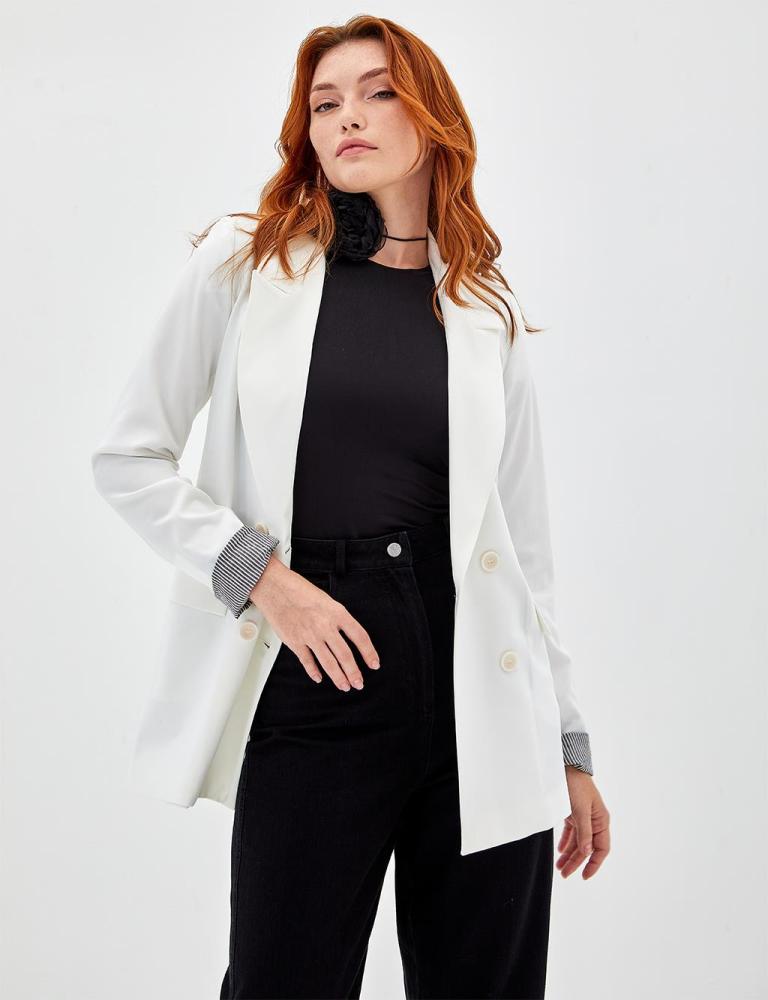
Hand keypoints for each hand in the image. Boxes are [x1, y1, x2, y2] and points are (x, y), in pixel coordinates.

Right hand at [247, 557, 380, 691]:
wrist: (275, 588)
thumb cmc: (300, 591)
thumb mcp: (327, 600)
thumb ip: (338, 618)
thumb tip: (348, 636)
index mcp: (337, 613)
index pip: (360, 637)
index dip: (369, 653)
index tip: (374, 663)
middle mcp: (325, 626)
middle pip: (345, 655)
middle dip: (354, 672)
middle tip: (359, 682)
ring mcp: (309, 635)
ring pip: (328, 662)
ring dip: (338, 677)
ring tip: (344, 685)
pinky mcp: (294, 642)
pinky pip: (307, 661)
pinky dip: (314, 672)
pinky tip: (319, 678)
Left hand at [556, 767, 610, 879]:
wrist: (566, 766)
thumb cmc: (576, 786)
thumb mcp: (580, 810)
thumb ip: (584, 832)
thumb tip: (587, 852)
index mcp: (601, 821)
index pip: (601, 849)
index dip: (594, 864)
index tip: (584, 876)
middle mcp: (594, 821)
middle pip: (587, 848)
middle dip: (576, 862)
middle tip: (564, 874)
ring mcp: (584, 817)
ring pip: (578, 842)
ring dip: (569, 854)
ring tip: (559, 867)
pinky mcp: (573, 813)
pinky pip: (571, 832)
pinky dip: (566, 842)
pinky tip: (560, 851)